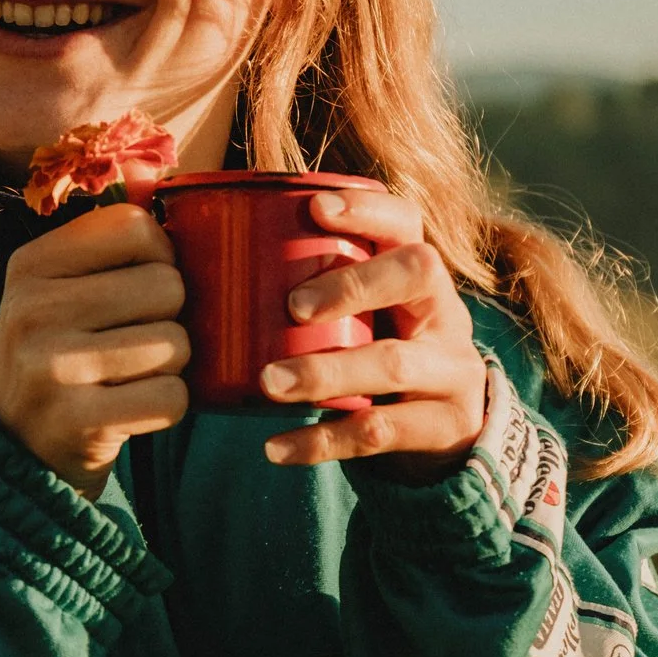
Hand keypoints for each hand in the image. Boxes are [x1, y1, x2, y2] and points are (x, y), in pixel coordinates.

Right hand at [0, 203, 189, 497]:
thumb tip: (181, 196)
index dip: (160, 256)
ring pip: (176, 342)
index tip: (140, 287)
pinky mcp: (77, 421)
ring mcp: (52, 366)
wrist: (10, 451)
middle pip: (167, 285)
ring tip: (131, 376)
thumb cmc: (56, 359)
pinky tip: (133, 409)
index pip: (134, 226)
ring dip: (171, 365)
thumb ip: (107, 249)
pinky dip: (167, 407)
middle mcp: (34, 309)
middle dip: (170, 317)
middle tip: (136, 342)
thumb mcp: (55, 293)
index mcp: (31, 265)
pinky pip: (171, 397)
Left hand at [260, 188, 487, 480]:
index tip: (317, 208)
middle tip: (293, 306)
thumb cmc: (379, 353)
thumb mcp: (369, 315)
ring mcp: (451, 371)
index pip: (405, 221)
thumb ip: (317, 286)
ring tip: (269, 383)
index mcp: (418, 274)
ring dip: (326, 372)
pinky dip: (322, 441)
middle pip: (416, 275)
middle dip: (352, 284)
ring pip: (394, 363)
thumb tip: (206, 251)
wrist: (447, 432)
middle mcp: (443, 313)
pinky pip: (380, 433)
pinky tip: (276, 447)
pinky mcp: (443, 427)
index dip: (367, 209)